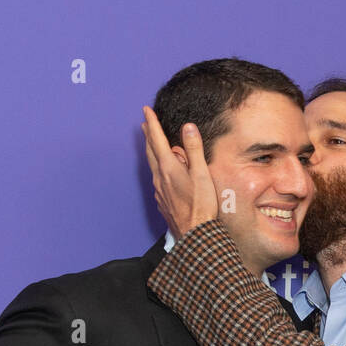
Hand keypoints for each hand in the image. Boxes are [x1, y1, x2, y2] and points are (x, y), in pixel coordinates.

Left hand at [142, 105, 220, 239]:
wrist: (194, 235)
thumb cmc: (201, 206)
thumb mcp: (201, 174)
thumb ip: (194, 150)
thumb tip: (188, 127)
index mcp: (169, 167)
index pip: (157, 139)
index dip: (151, 123)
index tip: (146, 110)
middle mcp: (159, 178)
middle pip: (150, 151)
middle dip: (148, 136)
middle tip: (144, 124)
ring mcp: (159, 190)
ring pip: (152, 166)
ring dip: (151, 152)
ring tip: (151, 144)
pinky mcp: (162, 201)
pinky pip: (157, 180)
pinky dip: (157, 169)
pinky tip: (161, 172)